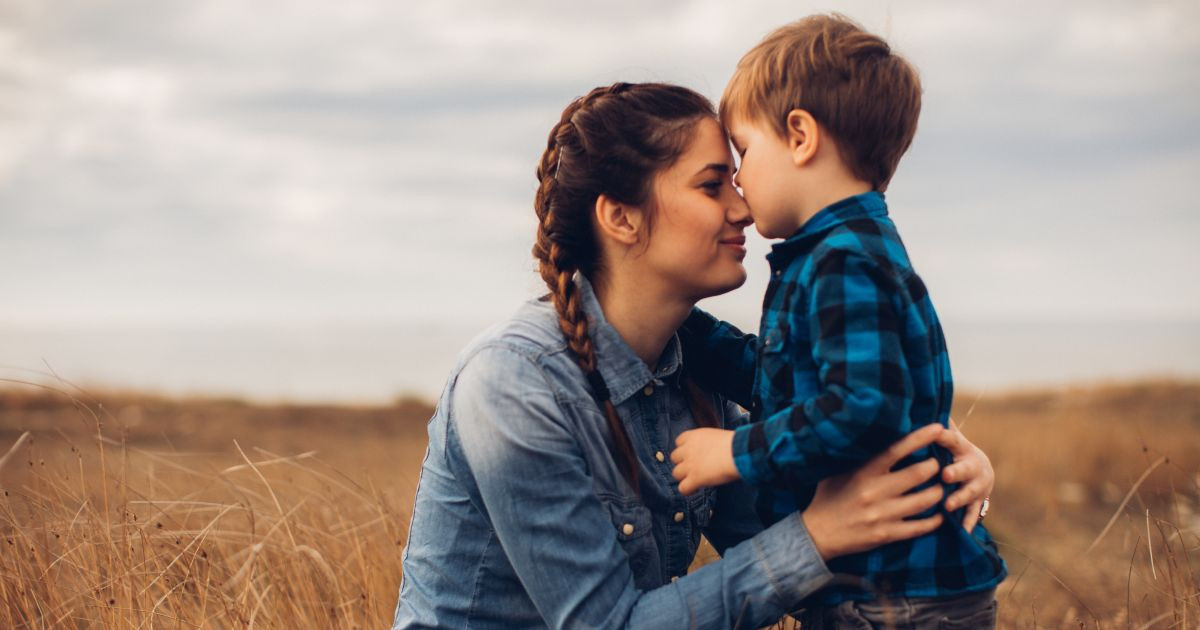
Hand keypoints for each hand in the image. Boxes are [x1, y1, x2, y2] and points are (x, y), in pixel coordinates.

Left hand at [670, 428, 738, 495]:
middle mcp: (688, 449)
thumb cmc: (736, 444)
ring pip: (676, 473)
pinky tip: (697, 488)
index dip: (685, 449)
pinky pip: (682, 488)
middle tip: (694, 468)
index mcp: (694, 436)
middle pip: (674, 457)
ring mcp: (689, 464)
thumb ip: (708, 443)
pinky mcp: (694, 478)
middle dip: (682, 463)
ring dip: (684, 477)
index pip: (679, 441)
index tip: (693, 454)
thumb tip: (712, 451)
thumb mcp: (717, 436)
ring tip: (695, 480)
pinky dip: (688, 490)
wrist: (739, 452)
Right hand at [801, 423, 946, 560]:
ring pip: (924, 500)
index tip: (938, 428)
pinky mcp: (887, 535)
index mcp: (864, 472)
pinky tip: (940, 515)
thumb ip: (859, 458)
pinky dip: (935, 520)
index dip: (920, 438)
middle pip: (918, 474)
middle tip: (938, 464)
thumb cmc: (828, 497)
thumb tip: (878, 438)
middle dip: (935, 466)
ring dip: (938, 491)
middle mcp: (875, 491)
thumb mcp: (838, 472)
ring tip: (940, 486)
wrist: (818, 533)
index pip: (896, 450)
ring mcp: (883, 515)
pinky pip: (920, 527)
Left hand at [937, 418, 993, 532]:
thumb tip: (918, 402)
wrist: (980, 470)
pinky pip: (973, 515)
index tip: (936, 432)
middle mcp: (972, 465)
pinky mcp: (978, 503)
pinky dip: (967, 524)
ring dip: (960, 498)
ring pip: (971, 492)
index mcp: (961, 448)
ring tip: (948, 505)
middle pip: (966, 468)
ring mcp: (977, 486)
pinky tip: (960, 532)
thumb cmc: (952, 451)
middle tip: (945, 475)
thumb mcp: (947, 437)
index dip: (944, 435)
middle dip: (957, 471)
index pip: (952, 439)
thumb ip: (934, 425)